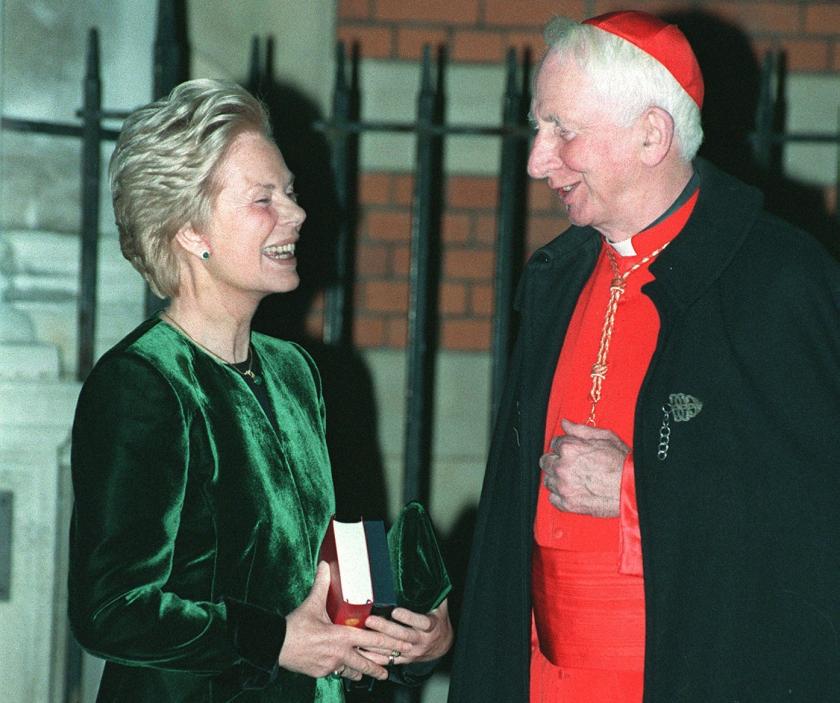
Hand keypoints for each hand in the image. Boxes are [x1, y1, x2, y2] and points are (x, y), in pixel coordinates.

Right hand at [278, 562, 417, 681]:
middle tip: (389, 670)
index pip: (372, 640)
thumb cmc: (295, 626)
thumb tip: (326, 564)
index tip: (402, 646)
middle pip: (365, 663)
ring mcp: (330, 666)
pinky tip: (343, 668)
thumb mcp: (312, 603)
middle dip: (379, 667)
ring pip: (351, 671)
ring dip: (360, 671)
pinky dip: (340, 670)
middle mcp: (339, 654)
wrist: (276, 646)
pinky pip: (334, 672)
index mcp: (342, 636)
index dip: (389, 643)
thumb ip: (322, 584)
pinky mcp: (319, 673)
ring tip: (369, 673)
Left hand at [360, 598, 452, 665]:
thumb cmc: (438, 620)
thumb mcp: (440, 605)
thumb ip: (432, 593)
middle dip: (385, 628)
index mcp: (431, 626)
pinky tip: (362, 651)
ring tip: (361, 635)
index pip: (421, 622)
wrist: (443, 644)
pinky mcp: (404, 659)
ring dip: (376, 643)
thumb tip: (425, 573)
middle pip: (402, 636)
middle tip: (370, 620)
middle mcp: (421, 640)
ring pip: (392, 649)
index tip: (395, 611)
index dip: (408, 617)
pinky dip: (374, 657)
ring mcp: (412, 651)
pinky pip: (387, 660)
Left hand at [539, 419, 628, 517]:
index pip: (554, 443)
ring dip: (557, 478)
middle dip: (556, 461)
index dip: (564, 447)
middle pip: (546, 461)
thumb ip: (581, 430)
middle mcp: (563, 467)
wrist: (634, 489)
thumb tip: (565, 423)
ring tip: (573, 479)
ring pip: (548, 480)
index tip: (572, 452)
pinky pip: (552, 498)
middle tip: (571, 465)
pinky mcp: (567, 504)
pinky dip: (560, 495)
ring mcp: (564, 486)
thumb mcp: (606, 437)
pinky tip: (572, 491)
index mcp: (570, 448)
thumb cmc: (623, 463)